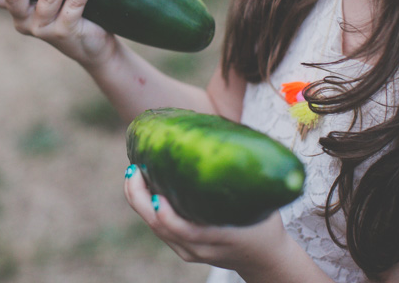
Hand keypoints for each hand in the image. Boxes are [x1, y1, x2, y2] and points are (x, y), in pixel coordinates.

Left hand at [123, 166, 295, 279]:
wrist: (264, 259)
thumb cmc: (263, 225)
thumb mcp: (258, 205)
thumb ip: (242, 180)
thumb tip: (229, 139)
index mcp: (218, 238)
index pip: (184, 231)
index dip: (166, 214)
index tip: (156, 191)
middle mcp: (198, 248)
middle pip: (159, 227)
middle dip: (140, 198)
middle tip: (134, 169)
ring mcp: (188, 251)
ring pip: (155, 228)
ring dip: (139, 200)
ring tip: (134, 172)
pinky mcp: (183, 249)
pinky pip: (159, 228)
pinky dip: (146, 207)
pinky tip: (142, 186)